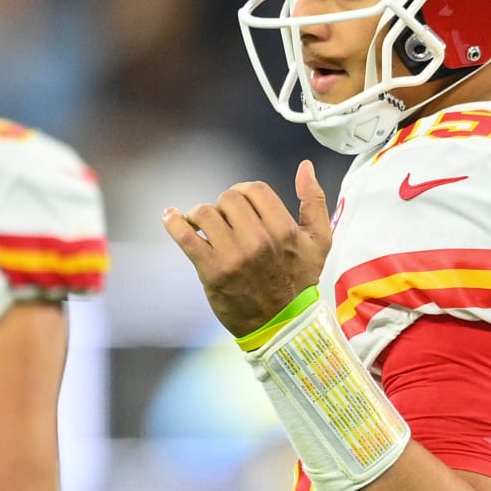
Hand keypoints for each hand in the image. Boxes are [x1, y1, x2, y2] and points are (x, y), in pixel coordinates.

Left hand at [162, 161, 332, 337]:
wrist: (280, 325)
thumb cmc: (298, 280)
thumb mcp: (319, 241)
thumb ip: (315, 201)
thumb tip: (305, 166)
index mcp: (284, 230)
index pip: (254, 189)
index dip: (244, 192)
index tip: (241, 207)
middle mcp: (259, 241)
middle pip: (229, 198)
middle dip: (224, 206)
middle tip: (225, 222)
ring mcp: (233, 256)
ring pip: (206, 213)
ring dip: (201, 216)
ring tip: (204, 227)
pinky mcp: (212, 271)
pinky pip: (185, 237)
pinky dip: (174, 223)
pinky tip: (170, 217)